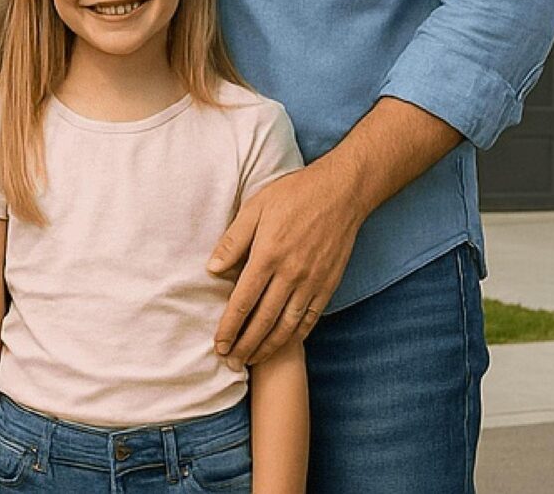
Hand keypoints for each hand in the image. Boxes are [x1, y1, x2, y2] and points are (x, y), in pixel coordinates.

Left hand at [208, 166, 366, 366]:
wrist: (341, 192)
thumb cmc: (293, 194)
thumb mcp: (256, 207)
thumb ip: (234, 240)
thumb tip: (212, 269)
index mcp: (268, 255)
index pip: (242, 301)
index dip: (229, 327)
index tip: (218, 344)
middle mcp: (290, 274)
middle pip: (263, 320)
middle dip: (245, 345)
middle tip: (231, 362)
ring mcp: (312, 282)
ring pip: (287, 325)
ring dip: (268, 346)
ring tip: (253, 360)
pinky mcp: (328, 284)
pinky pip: (310, 318)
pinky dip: (296, 335)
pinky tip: (284, 344)